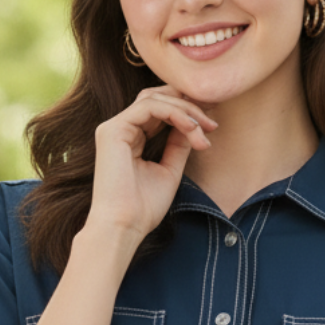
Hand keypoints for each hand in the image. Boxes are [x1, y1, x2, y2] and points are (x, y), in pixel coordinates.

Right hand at [87, 85, 217, 242]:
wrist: (124, 227)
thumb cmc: (144, 208)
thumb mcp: (170, 170)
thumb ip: (179, 145)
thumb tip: (195, 124)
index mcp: (130, 138)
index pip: (159, 110)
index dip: (187, 111)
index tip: (212, 124)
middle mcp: (120, 128)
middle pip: (157, 97)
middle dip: (189, 104)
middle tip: (213, 121)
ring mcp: (113, 127)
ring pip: (155, 99)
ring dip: (186, 111)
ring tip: (206, 128)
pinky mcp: (112, 130)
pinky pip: (149, 107)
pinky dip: (174, 113)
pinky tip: (192, 127)